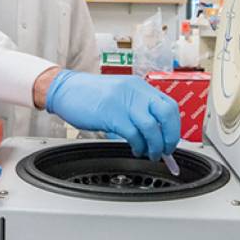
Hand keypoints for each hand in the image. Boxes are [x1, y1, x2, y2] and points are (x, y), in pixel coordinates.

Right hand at [45, 70, 179, 160]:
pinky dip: (138, 146)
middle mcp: (135, 91)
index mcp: (139, 86)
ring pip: (151, 127)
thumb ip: (137, 109)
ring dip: (154, 146)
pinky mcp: (111, 115)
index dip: (174, 126)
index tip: (171, 139)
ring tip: (150, 153)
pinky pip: (133, 135)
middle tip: (165, 149)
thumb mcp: (120, 95)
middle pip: (166, 114)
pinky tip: (135, 149)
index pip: (169, 105)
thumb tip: (156, 132)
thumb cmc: (90, 95)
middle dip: (170, 136)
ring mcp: (124, 102)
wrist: (66, 89)